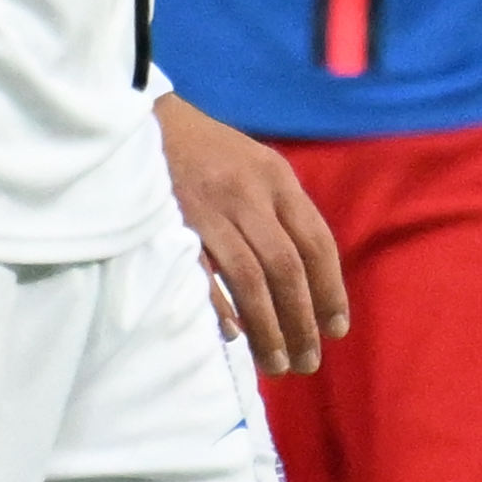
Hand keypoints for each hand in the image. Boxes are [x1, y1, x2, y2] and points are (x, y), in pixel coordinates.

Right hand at [161, 95, 346, 374]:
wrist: (146, 118)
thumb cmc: (207, 152)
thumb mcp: (257, 167)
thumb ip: (282, 213)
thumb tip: (308, 283)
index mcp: (277, 179)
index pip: (316, 243)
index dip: (330, 291)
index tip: (335, 330)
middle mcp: (249, 193)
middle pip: (287, 268)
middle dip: (301, 321)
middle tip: (307, 363)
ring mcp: (210, 207)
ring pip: (251, 277)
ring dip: (267, 327)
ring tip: (276, 363)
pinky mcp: (173, 220)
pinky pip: (203, 272)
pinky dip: (220, 306)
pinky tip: (233, 335)